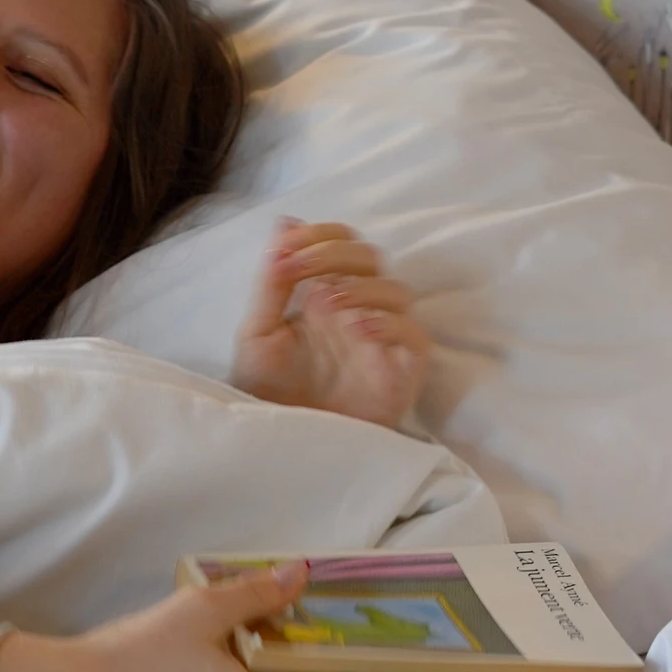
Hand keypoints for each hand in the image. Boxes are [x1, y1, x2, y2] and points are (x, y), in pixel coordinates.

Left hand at [230, 218, 430, 429]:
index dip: (320, 235)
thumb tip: (284, 223)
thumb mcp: (257, 333)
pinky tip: (355, 329)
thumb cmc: (269, 393)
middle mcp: (357, 310)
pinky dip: (389, 324)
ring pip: (397, 291)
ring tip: (323, 306)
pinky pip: (415, 335)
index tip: (287, 247)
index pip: (340, 242)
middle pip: (370, 257)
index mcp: (324, 294)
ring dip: (361, 288)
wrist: (281, 448)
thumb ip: (271, 283)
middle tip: (297, 270)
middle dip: (334, 254)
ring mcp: (381, 340)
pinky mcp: (401, 372)